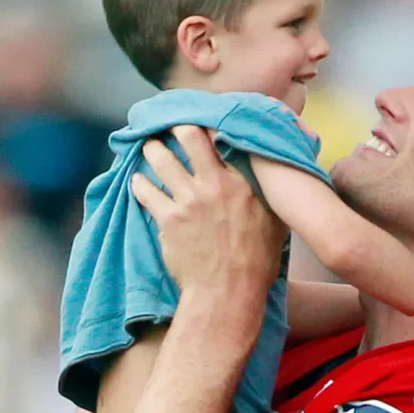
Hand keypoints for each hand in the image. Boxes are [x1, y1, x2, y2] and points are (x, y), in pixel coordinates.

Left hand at [131, 125, 287, 294]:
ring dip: (152, 150)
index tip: (201, 120)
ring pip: (161, 159)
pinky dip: (140, 183)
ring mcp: (189, 201)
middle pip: (188, 136)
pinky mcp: (168, 219)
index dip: (209, 124)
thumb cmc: (257, 260)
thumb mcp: (276, 220)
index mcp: (242, 181)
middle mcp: (214, 184)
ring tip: (149, 147)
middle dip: (176, 126)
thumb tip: (273, 175)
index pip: (222, 137)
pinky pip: (146, 192)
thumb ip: (269, 192)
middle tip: (169, 126)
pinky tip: (138, 180)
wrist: (228, 292)